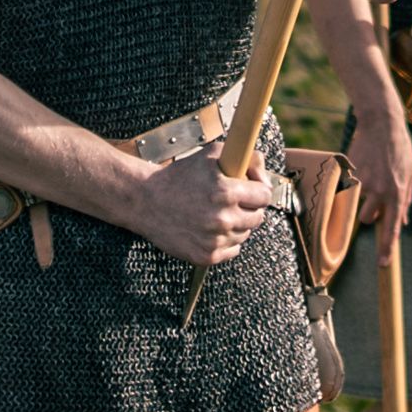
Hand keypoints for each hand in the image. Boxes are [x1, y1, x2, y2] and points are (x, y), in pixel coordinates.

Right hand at [115, 146, 277, 271]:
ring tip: (217, 213)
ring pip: (245, 234)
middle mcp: (222, 218)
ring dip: (237, 224)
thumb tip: (265, 172)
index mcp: (226, 192)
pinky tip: (211, 228)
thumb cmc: (179, 176)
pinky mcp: (205, 256)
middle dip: (249, 207)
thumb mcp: (212, 155)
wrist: (146, 200)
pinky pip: (233, 250)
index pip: (264, 196)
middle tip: (233, 201)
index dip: (258, 190)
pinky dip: (226, 241)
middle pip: (258, 217)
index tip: (251, 189)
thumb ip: (246, 158)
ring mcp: (214, 240)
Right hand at [338, 108, 411, 258]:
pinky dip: (355, 183)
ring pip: (357, 205)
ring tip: (371, 178)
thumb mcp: (410, 175)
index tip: (383, 263)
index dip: (387, 247)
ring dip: (362, 199)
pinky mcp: (350, 174)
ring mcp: (363, 183)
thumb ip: (406, 199)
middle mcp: (380, 191)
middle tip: (376, 195)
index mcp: (398, 193)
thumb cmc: (399, 150)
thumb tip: (403, 221)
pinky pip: (349, 189)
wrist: (381, 124)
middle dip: (371, 213)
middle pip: (369, 219)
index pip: (392, 228)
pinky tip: (365, 166)